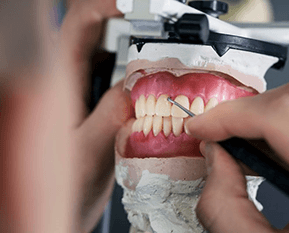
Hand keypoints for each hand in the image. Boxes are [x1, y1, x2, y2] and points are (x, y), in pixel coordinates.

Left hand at [0, 0, 131, 231]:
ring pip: (103, 54)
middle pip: (93, 33)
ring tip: (154, 60)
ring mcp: (73, 88)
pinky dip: (126, 73)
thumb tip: (138, 87)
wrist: (56, 208)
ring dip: (128, 51)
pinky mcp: (84, 100)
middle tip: (155, 34)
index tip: (134, 7)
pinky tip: (140, 84)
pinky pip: (107, 75)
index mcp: (53, 83)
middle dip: (126, 27)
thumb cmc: (58, 187)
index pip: (79, 24)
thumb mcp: (90, 152)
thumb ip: (113, 115)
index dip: (107, 6)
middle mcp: (61, 79)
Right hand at [185, 77, 288, 231]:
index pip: (285, 119)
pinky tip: (268, 150)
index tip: (203, 126)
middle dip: (249, 110)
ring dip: (268, 116)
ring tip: (240, 143)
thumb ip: (225, 206)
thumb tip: (214, 157)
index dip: (232, 116)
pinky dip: (288, 127)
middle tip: (219, 130)